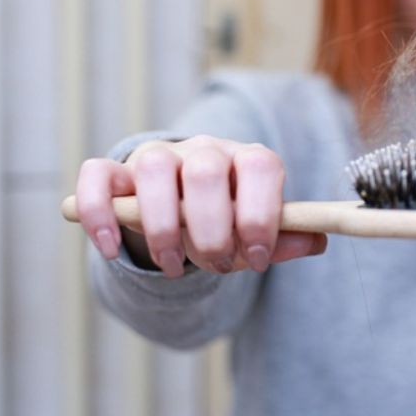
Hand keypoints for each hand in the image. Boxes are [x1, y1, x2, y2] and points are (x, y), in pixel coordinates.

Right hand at [76, 136, 326, 277]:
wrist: (180, 207)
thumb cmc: (225, 221)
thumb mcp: (255, 233)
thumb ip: (282, 238)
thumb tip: (317, 240)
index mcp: (246, 159)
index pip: (260, 166)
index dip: (260, 213)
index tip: (258, 257)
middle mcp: (203, 150)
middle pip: (206, 170)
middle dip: (212, 229)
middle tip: (217, 265)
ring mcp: (158, 157)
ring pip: (154, 169)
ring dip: (162, 227)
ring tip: (175, 265)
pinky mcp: (117, 171)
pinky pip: (98, 176)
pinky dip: (100, 214)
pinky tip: (111, 250)